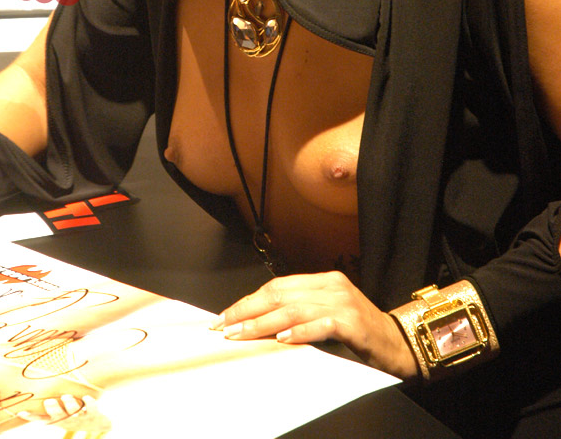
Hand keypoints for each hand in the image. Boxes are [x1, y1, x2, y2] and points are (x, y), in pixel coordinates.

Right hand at [17, 394, 110, 434]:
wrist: (100, 423)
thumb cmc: (77, 413)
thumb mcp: (63, 410)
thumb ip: (51, 403)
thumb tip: (35, 385)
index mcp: (58, 419)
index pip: (42, 418)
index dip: (32, 416)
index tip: (21, 412)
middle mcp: (67, 419)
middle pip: (58, 416)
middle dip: (53, 410)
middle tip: (48, 401)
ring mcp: (80, 418)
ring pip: (73, 412)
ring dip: (70, 404)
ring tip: (66, 396)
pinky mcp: (93, 414)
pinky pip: (91, 409)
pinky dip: (89, 403)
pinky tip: (87, 397)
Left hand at [212, 271, 417, 379]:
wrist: (400, 344)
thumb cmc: (360, 334)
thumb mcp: (327, 317)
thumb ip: (301, 314)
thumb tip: (260, 324)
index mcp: (324, 281)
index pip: (277, 286)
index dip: (249, 301)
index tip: (226, 316)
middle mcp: (332, 286)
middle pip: (280, 295)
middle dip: (248, 310)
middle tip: (224, 326)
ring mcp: (343, 302)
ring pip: (294, 309)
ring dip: (263, 323)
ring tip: (242, 334)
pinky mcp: (354, 322)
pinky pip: (321, 324)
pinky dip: (300, 332)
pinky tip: (282, 339)